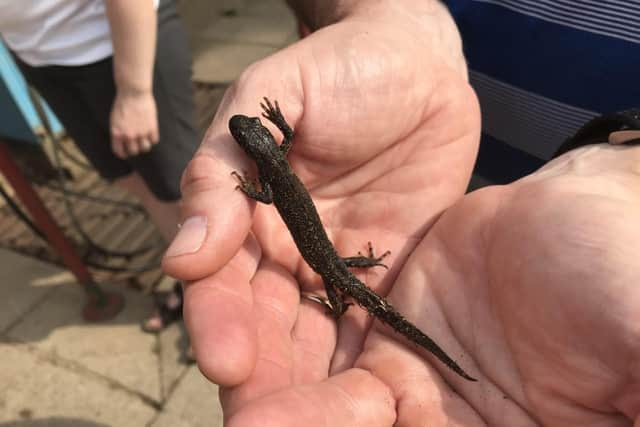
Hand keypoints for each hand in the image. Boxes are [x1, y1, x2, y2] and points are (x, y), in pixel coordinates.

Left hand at [109, 90, 158, 157]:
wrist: (133, 92)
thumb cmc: (122, 103)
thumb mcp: (114, 119)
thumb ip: (118, 132)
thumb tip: (123, 141)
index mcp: (117, 133)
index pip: (119, 152)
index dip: (123, 154)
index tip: (126, 153)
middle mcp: (129, 136)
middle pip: (134, 151)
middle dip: (135, 149)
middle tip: (137, 145)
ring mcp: (141, 133)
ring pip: (145, 148)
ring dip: (145, 145)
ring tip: (145, 139)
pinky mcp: (152, 128)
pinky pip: (154, 140)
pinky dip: (153, 138)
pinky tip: (151, 132)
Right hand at [163, 0, 480, 423]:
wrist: (414, 65)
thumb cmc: (334, 70)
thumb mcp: (269, 103)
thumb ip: (223, 173)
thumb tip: (182, 255)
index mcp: (246, 216)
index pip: (221, 281)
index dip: (218, 320)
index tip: (224, 358)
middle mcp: (285, 253)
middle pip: (265, 327)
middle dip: (262, 377)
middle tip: (260, 421)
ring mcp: (336, 267)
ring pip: (316, 339)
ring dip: (312, 388)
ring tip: (320, 425)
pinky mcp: (385, 272)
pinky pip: (373, 324)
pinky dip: (371, 364)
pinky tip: (373, 401)